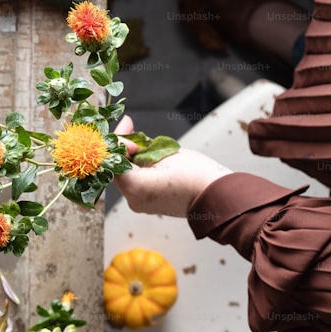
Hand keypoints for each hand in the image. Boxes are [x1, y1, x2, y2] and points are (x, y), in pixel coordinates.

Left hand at [113, 116, 232, 217]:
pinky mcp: (148, 205)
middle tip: (130, 126)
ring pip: (126, 174)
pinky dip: (139, 167)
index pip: (112, 158)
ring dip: (132, 156)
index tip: (129, 126)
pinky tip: (149, 155)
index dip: (118, 141)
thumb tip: (121, 139)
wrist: (217, 197)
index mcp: (134, 186)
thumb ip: (137, 146)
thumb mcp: (163, 152)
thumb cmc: (195, 173)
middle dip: (123, 146)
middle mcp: (133, 199)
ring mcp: (140, 204)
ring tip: (145, 141)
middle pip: (117, 167)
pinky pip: (136, 182)